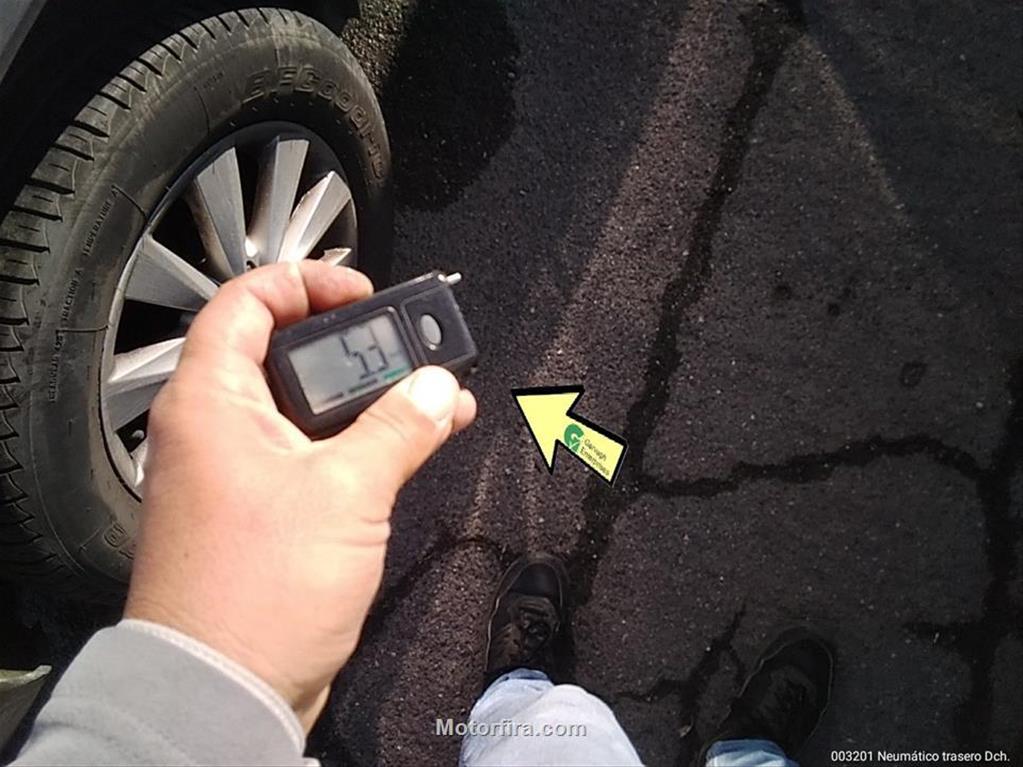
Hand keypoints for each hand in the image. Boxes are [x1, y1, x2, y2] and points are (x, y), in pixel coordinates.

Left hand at [124, 261, 475, 728]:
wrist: (225, 689)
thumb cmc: (257, 590)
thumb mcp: (346, 492)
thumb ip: (398, 428)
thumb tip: (438, 386)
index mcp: (212, 401)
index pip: (248, 301)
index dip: (307, 283)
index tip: (365, 295)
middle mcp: (216, 428)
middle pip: (285, 353)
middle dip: (358, 345)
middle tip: (412, 348)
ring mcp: (238, 471)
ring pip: (309, 408)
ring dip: (371, 399)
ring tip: (435, 396)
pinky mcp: (263, 511)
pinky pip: (314, 455)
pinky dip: (361, 443)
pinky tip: (416, 443)